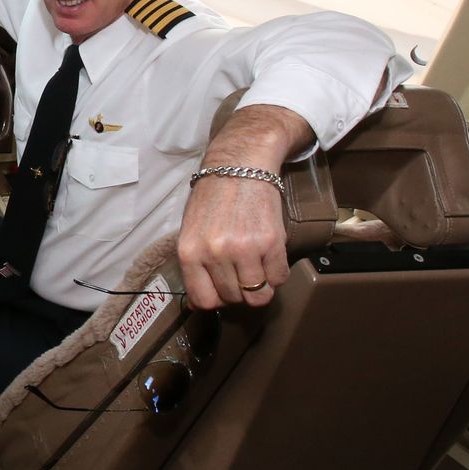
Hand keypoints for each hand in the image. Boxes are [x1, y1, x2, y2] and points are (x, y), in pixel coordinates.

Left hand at [177, 175, 288, 309]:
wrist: (240, 165)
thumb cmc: (213, 198)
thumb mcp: (190, 231)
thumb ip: (194, 266)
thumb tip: (196, 303)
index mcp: (189, 252)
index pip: (203, 300)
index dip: (216, 300)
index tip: (222, 291)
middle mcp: (215, 254)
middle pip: (233, 298)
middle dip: (239, 291)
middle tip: (241, 272)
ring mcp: (244, 249)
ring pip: (258, 295)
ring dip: (260, 286)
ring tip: (257, 267)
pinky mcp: (271, 242)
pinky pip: (279, 278)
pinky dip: (277, 274)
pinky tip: (270, 258)